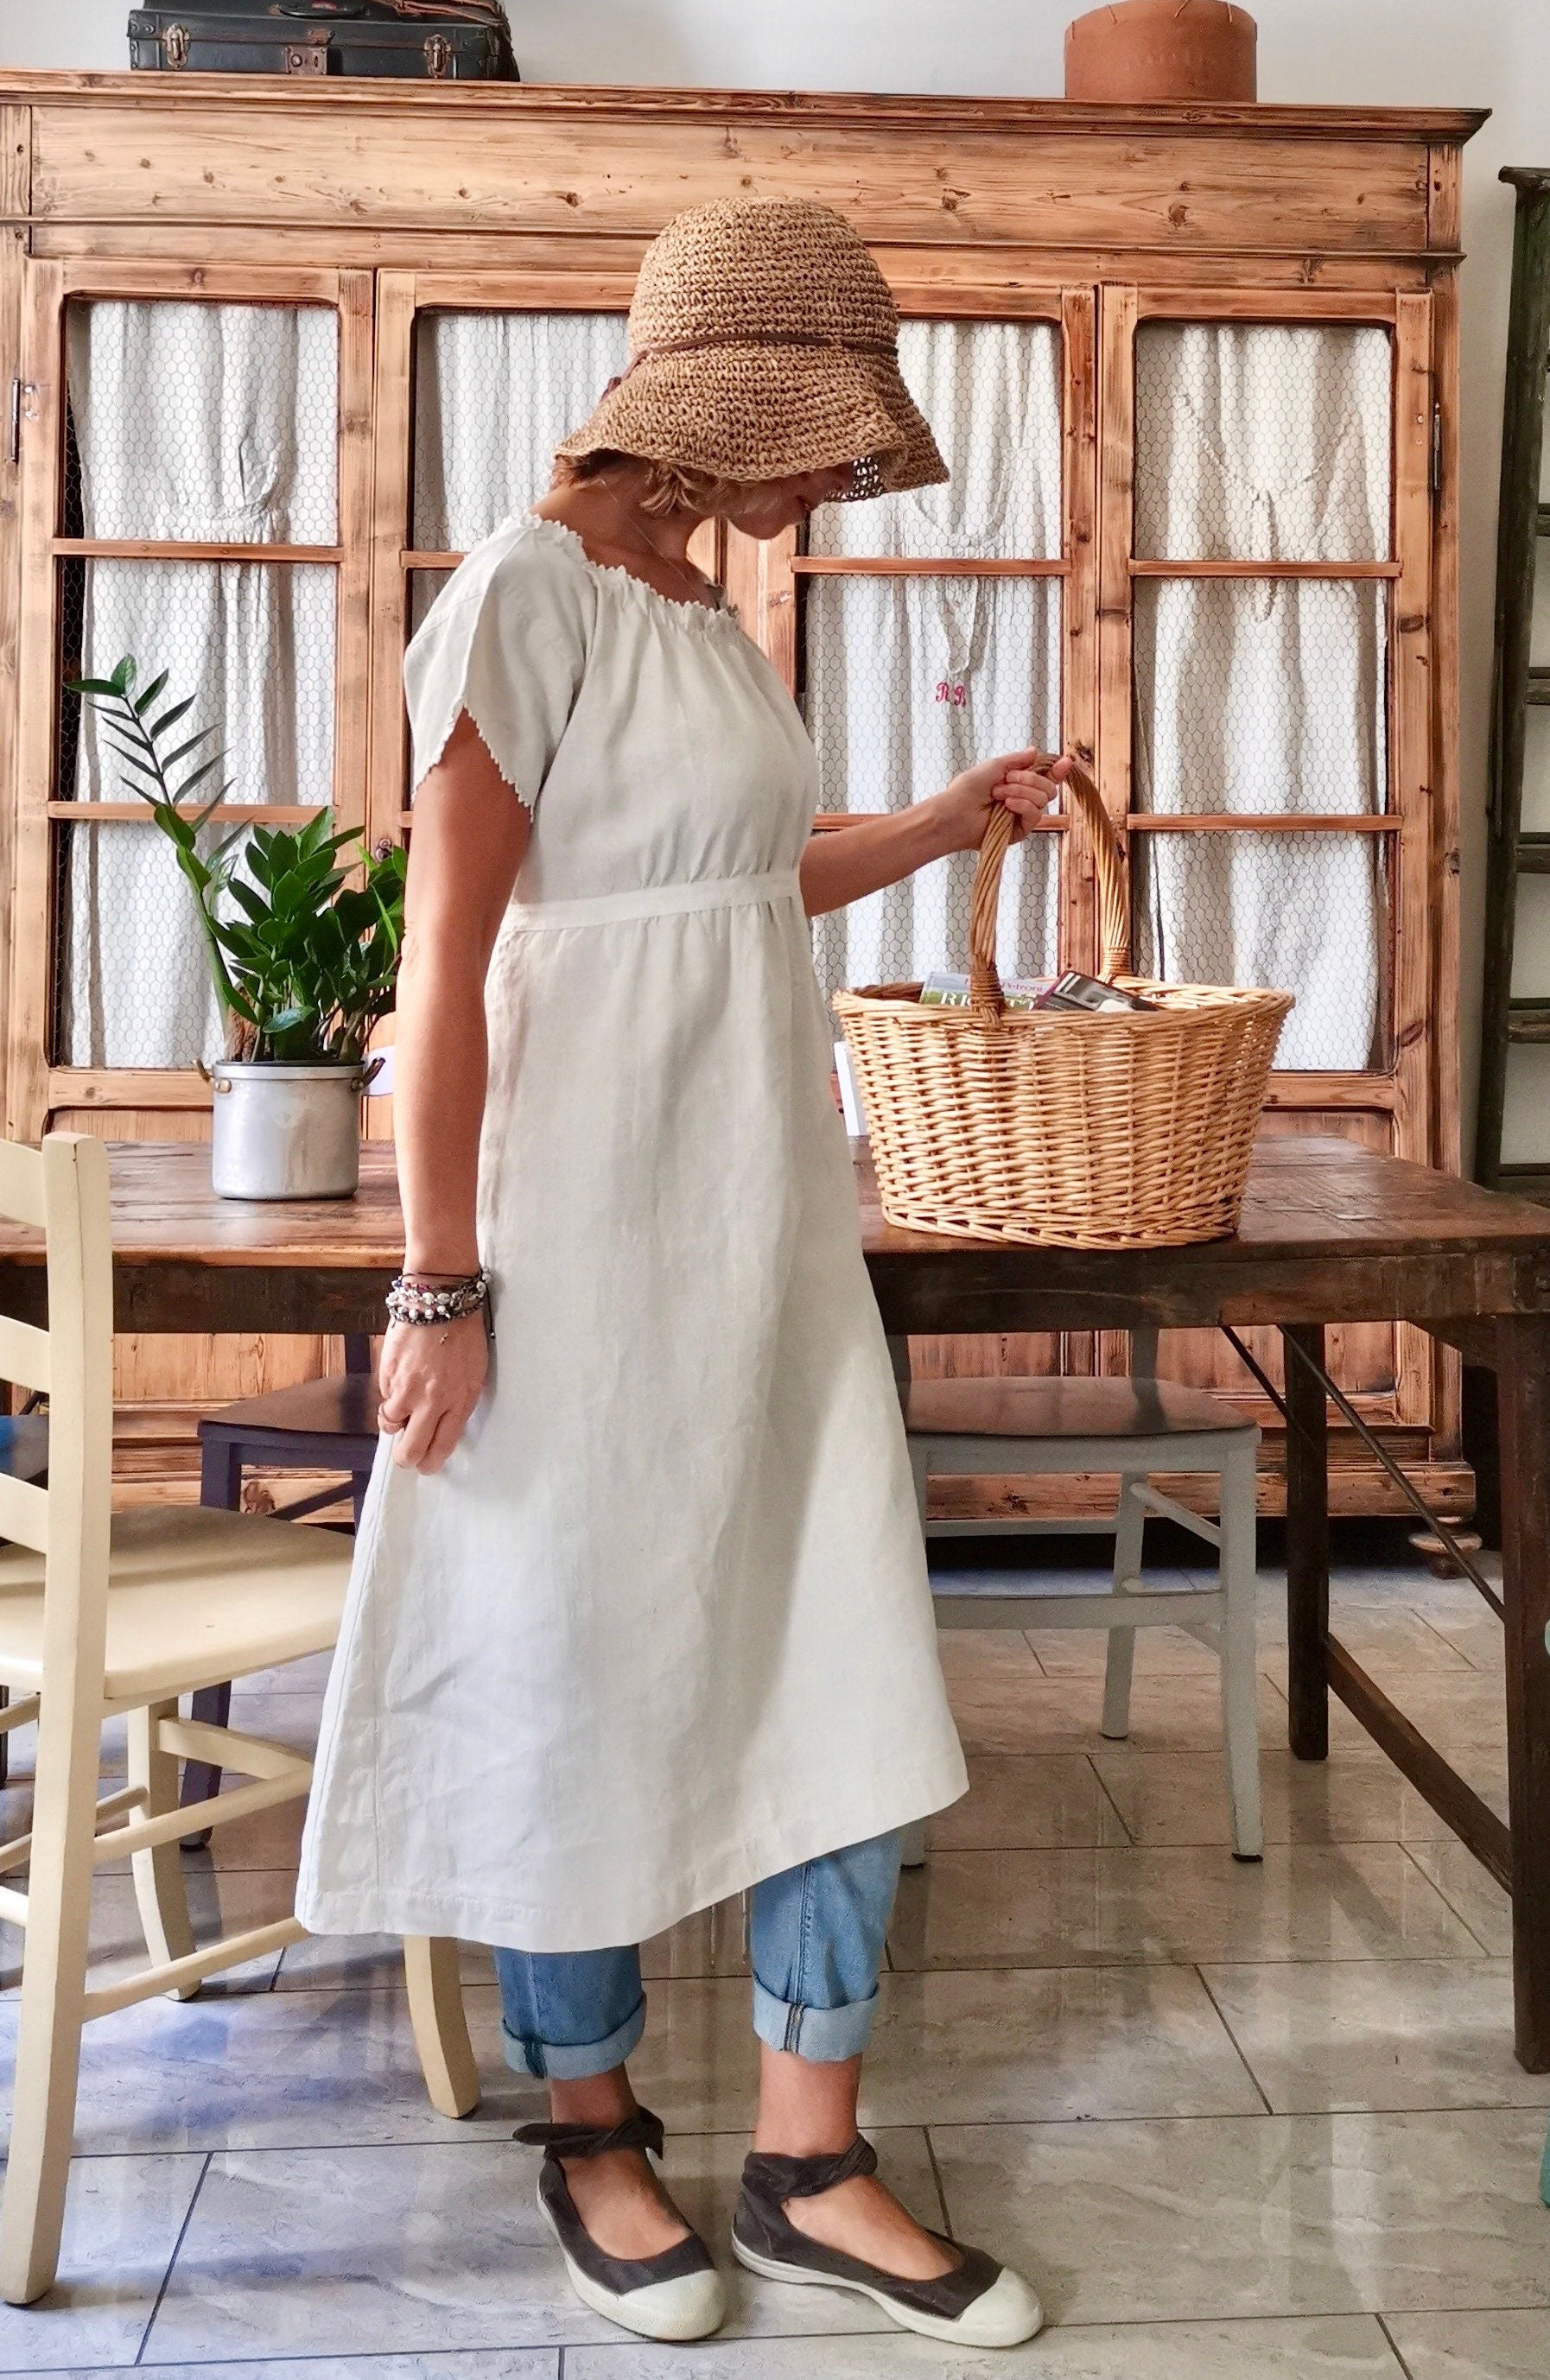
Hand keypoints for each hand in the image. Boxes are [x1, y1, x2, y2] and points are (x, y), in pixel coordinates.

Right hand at [378, 1313, 489, 1473]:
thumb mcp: (474, 1375)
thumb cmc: (464, 1336)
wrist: (441, 1300)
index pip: (441, 1448)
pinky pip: (384, 1396)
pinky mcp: (387, 1373)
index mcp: (459, 1401)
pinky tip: (403, 1376)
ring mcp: (406, 1387)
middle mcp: (431, 1400)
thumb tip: (439, 1428)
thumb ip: (457, 1405)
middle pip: (410, 1450)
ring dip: (395, 1420)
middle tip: (407, 1453)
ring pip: (389, 1424)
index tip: (427, 1466)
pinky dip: (391, 1393)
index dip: (430, 1464)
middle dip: (406, 1458)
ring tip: (405, 1404)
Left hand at [931, 749, 1072, 855]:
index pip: (1044, 777)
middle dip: (1031, 779)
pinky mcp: (1019, 831)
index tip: (1065, 762)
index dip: (1057, 770)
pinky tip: (1008, 804)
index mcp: (1017, 783)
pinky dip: (1023, 805)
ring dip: (1022, 791)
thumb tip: (1035, 751)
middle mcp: (1022, 799)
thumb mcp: (994, 766)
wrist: (953, 812)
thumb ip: (1017, 760)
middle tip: (1007, 779)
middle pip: (1049, 788)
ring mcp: (1021, 816)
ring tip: (999, 793)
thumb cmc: (967, 789)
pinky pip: (1036, 816)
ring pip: (1043, 800)